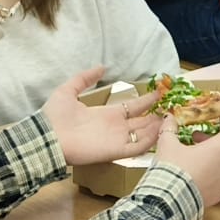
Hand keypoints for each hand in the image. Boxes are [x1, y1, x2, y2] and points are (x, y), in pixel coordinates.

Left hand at [44, 67, 166, 165]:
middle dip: (156, 116)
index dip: (146, 100)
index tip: (159, 92)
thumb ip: (84, 78)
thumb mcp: (68, 90)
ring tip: (171, 119)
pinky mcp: (115, 151)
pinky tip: (160, 132)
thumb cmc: (55, 116)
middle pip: (141, 122)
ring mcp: (116, 140)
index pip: (132, 107)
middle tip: (172, 108)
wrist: (47, 137)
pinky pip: (137, 148)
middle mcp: (115, 127)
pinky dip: (149, 141)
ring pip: (143, 135)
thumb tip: (102, 67)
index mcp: (106, 114)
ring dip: (157, 128)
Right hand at [153, 92, 219, 206]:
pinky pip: (219, 174)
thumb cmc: (171, 172)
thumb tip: (169, 118)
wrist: (167, 205)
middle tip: (205, 124)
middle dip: (218, 129)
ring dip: (212, 148)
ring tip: (192, 145)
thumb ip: (170, 128)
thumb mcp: (167, 145)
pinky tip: (193, 166)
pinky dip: (210, 165)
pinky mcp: (218, 193)